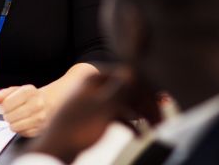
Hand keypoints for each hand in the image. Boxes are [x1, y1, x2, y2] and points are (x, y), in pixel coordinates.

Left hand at [0, 85, 48, 136]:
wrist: (48, 102)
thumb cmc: (31, 97)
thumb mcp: (17, 90)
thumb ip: (3, 93)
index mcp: (29, 92)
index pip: (7, 103)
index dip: (3, 106)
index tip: (5, 106)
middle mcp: (37, 104)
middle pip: (10, 116)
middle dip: (7, 115)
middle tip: (11, 112)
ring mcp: (40, 118)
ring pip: (15, 126)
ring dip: (13, 123)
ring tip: (17, 118)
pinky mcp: (40, 129)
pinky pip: (22, 133)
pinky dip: (20, 129)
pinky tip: (24, 122)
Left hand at [23, 67, 161, 163]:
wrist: (56, 150)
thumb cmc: (77, 129)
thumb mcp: (104, 107)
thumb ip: (122, 88)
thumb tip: (135, 68)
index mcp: (95, 77)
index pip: (129, 76)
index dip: (147, 89)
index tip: (162, 103)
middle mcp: (95, 85)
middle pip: (128, 89)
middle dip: (146, 105)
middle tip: (160, 120)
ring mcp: (94, 100)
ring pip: (125, 103)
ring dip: (140, 115)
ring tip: (152, 129)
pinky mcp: (94, 115)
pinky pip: (117, 115)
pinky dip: (129, 124)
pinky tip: (138, 135)